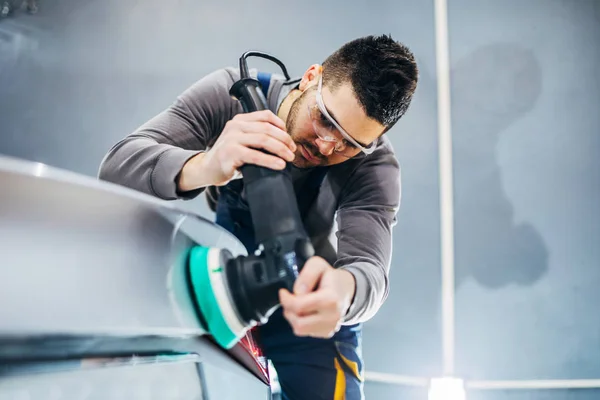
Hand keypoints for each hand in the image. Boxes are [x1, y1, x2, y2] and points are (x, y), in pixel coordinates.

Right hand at [178, 110, 296, 189]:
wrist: (207, 169)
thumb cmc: (229, 157)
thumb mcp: (242, 141)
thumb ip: (257, 137)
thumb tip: (284, 143)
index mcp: (239, 120)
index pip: (266, 115)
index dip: (281, 125)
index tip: (289, 138)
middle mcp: (235, 126)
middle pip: (267, 128)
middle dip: (284, 139)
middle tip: (293, 150)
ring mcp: (231, 139)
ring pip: (263, 140)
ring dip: (280, 149)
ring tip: (289, 157)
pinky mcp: (230, 153)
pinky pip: (255, 155)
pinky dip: (270, 160)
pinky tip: (280, 165)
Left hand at [279, 256, 355, 338]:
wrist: (347, 291)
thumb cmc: (331, 278)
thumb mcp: (318, 265)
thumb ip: (307, 274)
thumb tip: (298, 292)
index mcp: (330, 299)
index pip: (299, 306)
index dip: (286, 300)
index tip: (283, 292)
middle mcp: (332, 317)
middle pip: (298, 322)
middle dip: (289, 310)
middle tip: (290, 299)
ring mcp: (330, 327)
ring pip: (300, 329)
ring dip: (293, 317)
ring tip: (298, 305)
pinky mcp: (327, 333)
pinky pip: (306, 332)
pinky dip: (301, 322)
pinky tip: (307, 311)